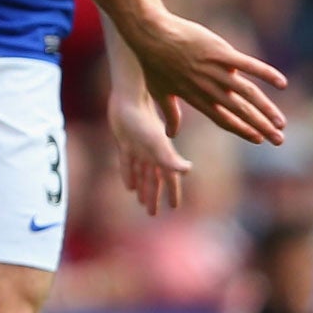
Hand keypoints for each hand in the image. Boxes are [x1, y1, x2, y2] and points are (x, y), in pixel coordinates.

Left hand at [107, 88, 190, 214]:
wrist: (128, 99)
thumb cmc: (142, 120)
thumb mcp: (156, 142)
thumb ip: (170, 157)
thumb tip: (187, 170)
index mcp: (162, 155)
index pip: (169, 179)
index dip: (172, 193)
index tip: (174, 208)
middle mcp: (152, 154)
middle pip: (154, 179)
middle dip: (154, 195)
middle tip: (152, 213)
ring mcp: (138, 148)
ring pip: (141, 173)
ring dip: (142, 188)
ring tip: (141, 202)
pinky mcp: (124, 143)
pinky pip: (127, 164)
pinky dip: (129, 175)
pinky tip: (128, 187)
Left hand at [131, 16, 287, 145]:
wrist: (150, 35)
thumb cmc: (153, 62)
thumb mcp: (158, 92)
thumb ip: (170, 114)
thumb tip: (170, 135)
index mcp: (196, 98)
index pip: (224, 119)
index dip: (242, 130)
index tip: (259, 139)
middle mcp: (209, 88)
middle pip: (240, 112)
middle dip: (261, 127)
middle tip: (279, 140)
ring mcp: (215, 70)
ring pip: (248, 94)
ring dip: (266, 109)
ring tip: (281, 123)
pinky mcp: (221, 53)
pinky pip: (248, 65)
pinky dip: (266, 74)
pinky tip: (282, 83)